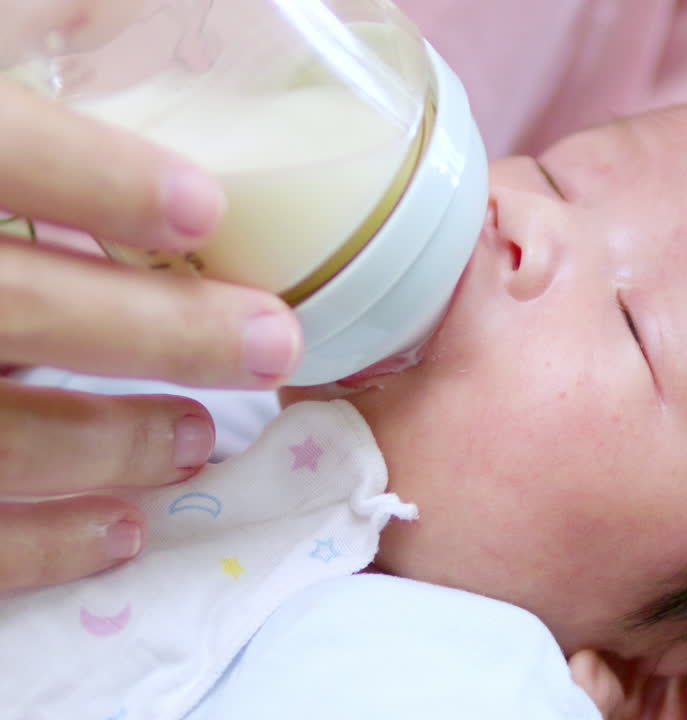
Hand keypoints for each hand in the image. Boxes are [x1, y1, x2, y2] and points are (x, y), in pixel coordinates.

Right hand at [0, 78, 301, 589]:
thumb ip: (31, 28)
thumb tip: (175, 15)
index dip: (86, 175)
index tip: (204, 204)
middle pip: (6, 305)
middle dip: (151, 331)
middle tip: (271, 341)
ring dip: (104, 445)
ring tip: (199, 438)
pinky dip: (32, 545)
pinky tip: (119, 530)